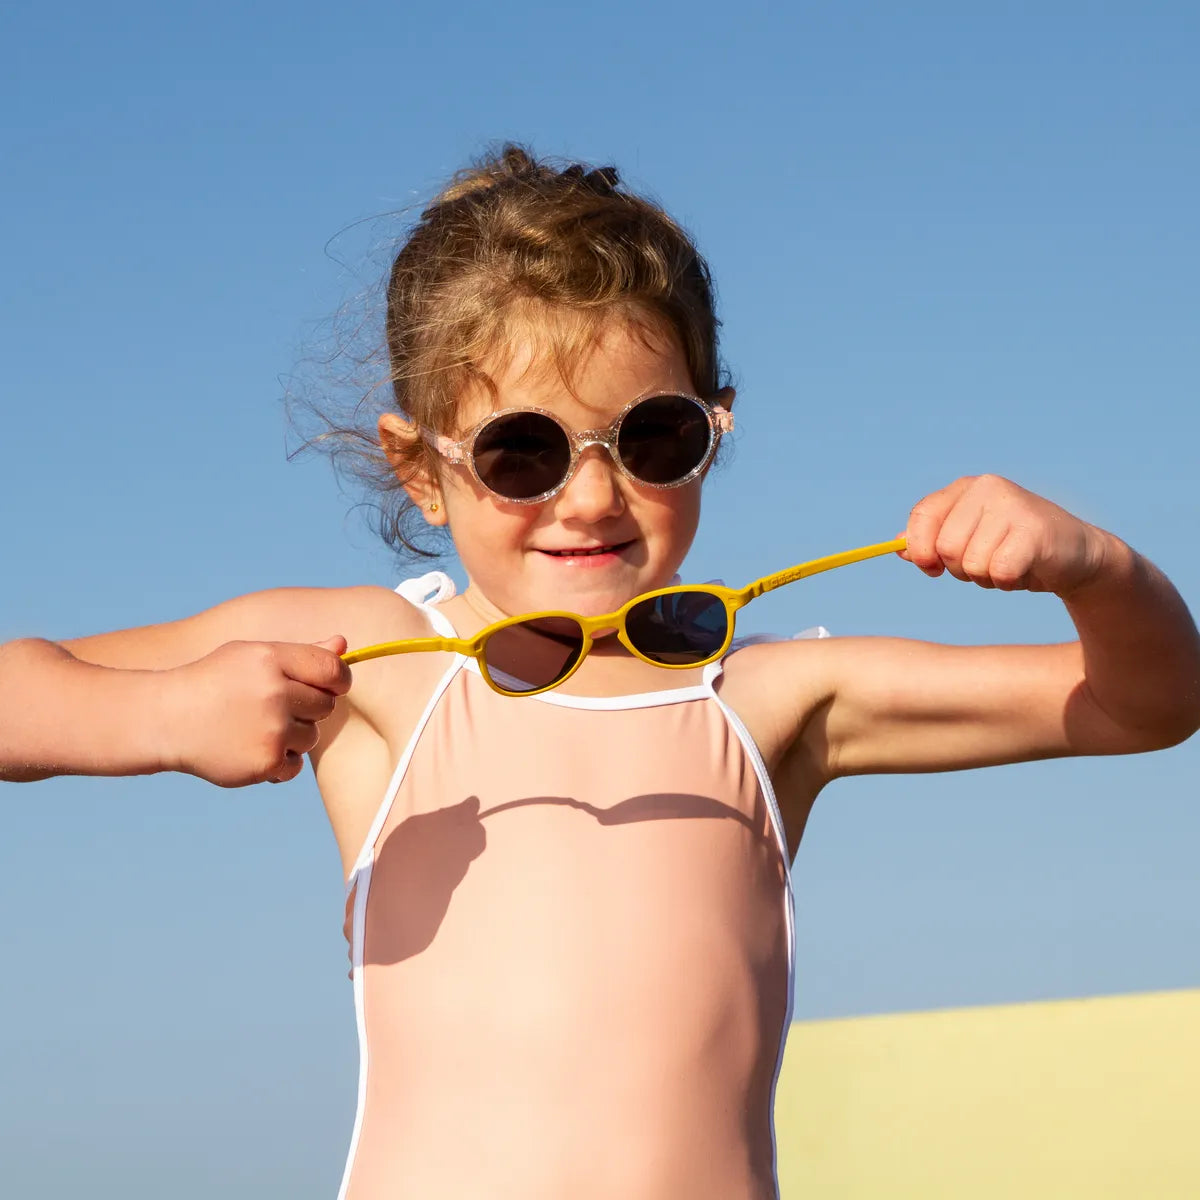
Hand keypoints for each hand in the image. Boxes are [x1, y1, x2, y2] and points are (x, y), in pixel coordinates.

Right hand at [164, 636, 351, 785]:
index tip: (329, 686)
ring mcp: (271, 730)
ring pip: (310, 736)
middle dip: (306, 707)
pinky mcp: (265, 762)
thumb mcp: (252, 656)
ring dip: (291, 736)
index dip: (338, 680)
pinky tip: (249, 748)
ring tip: (253, 727)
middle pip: (326, 706)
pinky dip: (277, 762)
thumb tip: (344, 646)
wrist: (165, 718)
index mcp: (272, 659)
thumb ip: (302, 653)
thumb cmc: (215, 682)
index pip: (333, 670)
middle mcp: (275, 693)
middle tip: (271, 707)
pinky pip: (294, 765)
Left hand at [900, 475, 1110, 594]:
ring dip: (986, 578)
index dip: (919, 549)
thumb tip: (897, 547)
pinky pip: (998, 572)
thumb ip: (932, 542)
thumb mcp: (969, 542)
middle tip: (987, 564)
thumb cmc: (1015, 550)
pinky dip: (1007, 582)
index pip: (922, 516)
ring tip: (1009, 565)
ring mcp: (1012, 506)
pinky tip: (1025, 570)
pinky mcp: (1034, 530)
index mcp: (966, 488)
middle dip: (961, 569)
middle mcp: (987, 488)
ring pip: (970, 563)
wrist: (1077, 557)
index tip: (930, 568)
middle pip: (944, 547)